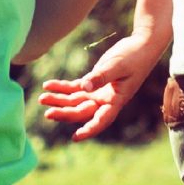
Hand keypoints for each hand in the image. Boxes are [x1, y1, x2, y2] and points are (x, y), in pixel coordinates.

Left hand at [38, 31, 166, 141]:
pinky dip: (62, 87)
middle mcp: (106, 100)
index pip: (101, 120)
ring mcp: (99, 91)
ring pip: (76, 100)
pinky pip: (75, 88)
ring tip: (42, 98)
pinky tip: (48, 85)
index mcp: (116, 100)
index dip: (89, 130)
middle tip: (47, 113)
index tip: (75, 138)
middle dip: (65, 113)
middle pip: (82, 111)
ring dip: (59, 100)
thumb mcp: (117, 66)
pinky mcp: (94, 81)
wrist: (141, 46)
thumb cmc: (133, 57)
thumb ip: (101, 77)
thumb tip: (84, 87)